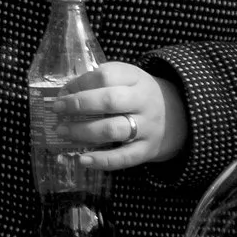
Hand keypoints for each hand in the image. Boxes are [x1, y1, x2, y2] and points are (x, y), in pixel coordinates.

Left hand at [44, 62, 186, 171]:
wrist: (179, 116)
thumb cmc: (138, 96)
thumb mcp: (126, 80)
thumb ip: (99, 84)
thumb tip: (63, 95)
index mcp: (136, 79)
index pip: (106, 76)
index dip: (80, 83)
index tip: (62, 92)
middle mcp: (143, 101)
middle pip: (109, 101)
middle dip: (79, 105)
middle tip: (57, 110)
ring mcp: (147, 127)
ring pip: (113, 130)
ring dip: (83, 132)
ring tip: (62, 132)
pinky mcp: (147, 150)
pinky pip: (124, 157)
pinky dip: (101, 160)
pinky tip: (82, 159)